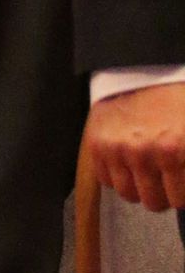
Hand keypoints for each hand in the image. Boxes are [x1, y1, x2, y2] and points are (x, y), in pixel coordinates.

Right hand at [87, 86, 184, 211]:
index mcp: (175, 148)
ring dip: (138, 186)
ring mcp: (117, 149)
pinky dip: (118, 174)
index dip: (181, 190)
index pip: (179, 199)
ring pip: (129, 195)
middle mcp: (144, 152)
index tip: (180, 180)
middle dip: (163, 192)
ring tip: (145, 168)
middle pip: (154, 202)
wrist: (142, 69)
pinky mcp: (96, 144)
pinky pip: (107, 180)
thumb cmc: (175, 100)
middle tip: (165, 175)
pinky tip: (127, 158)